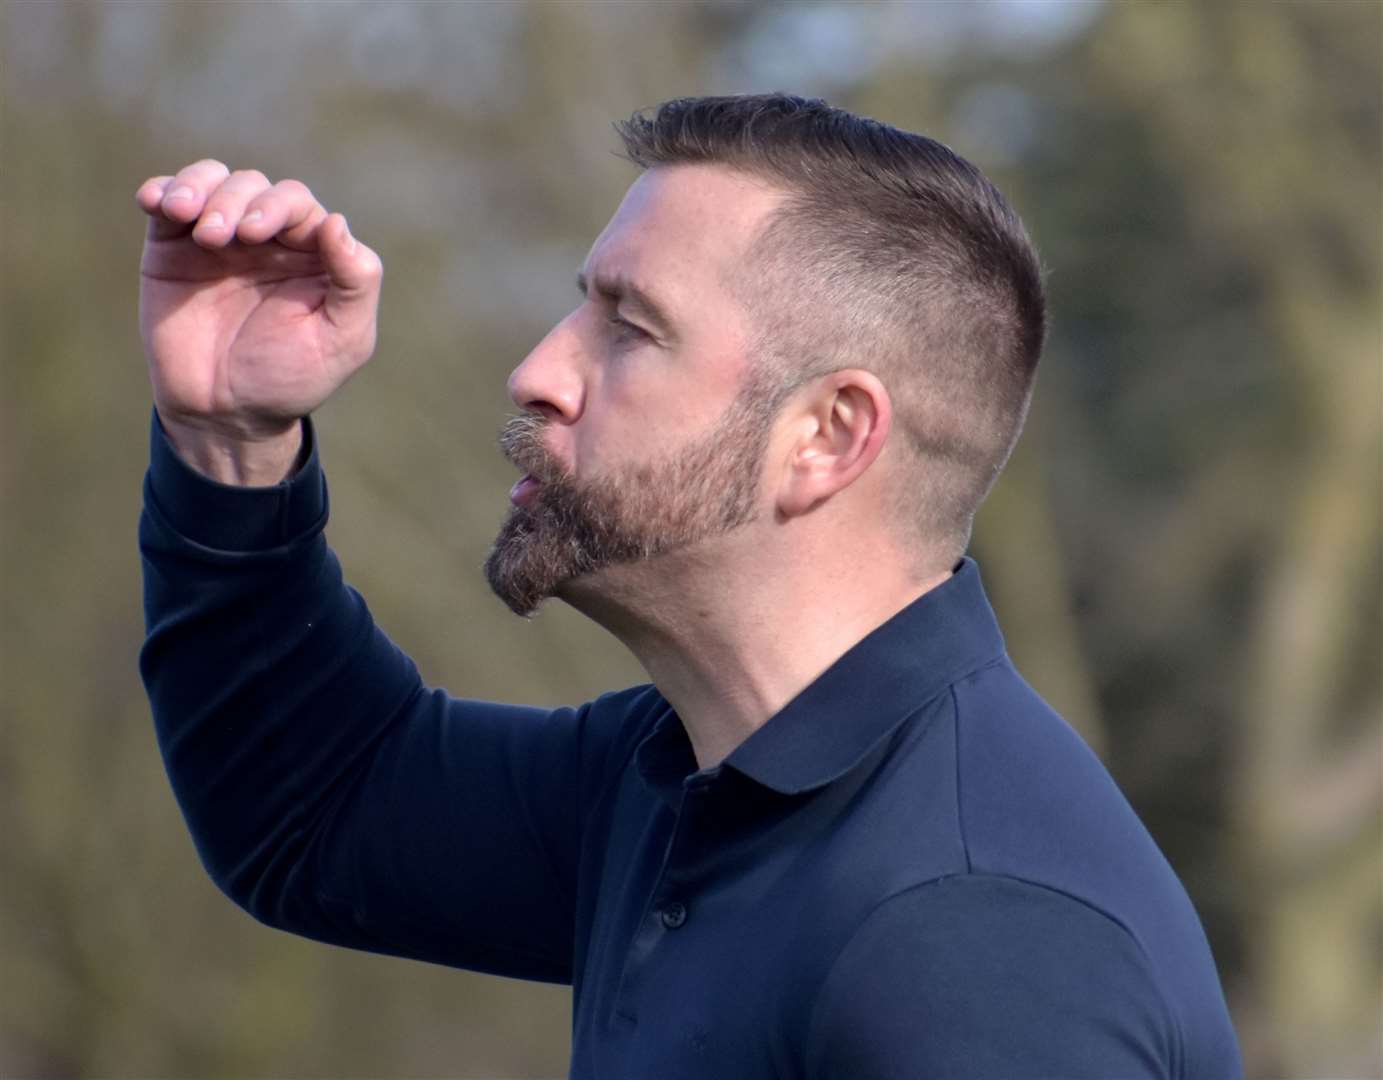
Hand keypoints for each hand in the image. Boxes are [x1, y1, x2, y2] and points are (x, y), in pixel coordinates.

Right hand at [136, 160, 381, 480]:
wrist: (223, 413)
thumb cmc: (289, 379)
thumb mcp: (342, 341)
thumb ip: (355, 284)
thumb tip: (337, 222)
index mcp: (313, 255)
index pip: (299, 206)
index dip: (278, 208)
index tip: (254, 235)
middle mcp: (269, 240)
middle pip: (254, 188)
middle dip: (236, 201)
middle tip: (219, 237)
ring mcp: (220, 240)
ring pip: (213, 182)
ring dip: (198, 189)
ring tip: (185, 216)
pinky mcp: (173, 248)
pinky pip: (168, 200)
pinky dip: (162, 190)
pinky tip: (155, 203)